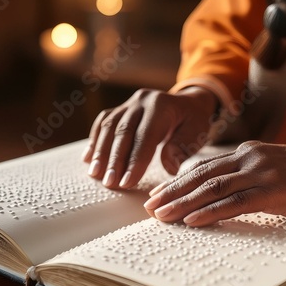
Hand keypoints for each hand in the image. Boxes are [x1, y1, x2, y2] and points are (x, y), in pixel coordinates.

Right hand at [82, 87, 217, 188]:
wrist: (188, 102)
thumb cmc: (193, 122)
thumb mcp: (197, 132)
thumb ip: (183, 147)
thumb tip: (169, 167)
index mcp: (161, 106)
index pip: (145, 136)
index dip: (135, 160)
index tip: (127, 182)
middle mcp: (142, 101)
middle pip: (123, 131)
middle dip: (114, 160)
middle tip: (110, 183)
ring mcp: (128, 104)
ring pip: (109, 127)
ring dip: (100, 152)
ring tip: (95, 175)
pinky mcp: (120, 109)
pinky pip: (103, 123)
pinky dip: (95, 141)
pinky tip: (88, 158)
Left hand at [143, 141, 285, 225]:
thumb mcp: (275, 170)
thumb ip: (249, 175)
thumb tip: (224, 193)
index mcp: (249, 152)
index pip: (206, 166)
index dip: (180, 181)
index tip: (160, 194)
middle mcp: (251, 158)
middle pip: (203, 175)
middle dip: (173, 191)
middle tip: (150, 206)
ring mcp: (262, 173)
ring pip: (214, 188)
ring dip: (184, 203)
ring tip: (162, 216)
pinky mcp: (274, 191)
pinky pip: (236, 202)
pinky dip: (211, 212)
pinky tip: (193, 221)